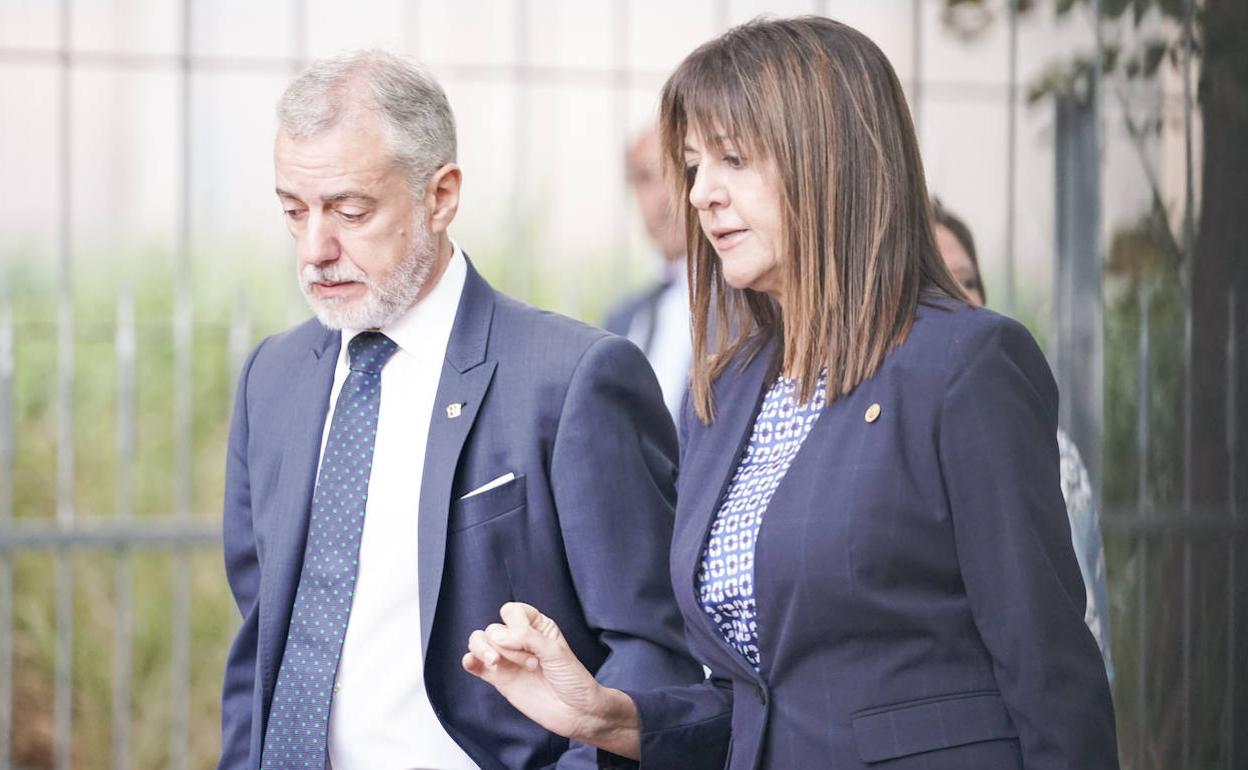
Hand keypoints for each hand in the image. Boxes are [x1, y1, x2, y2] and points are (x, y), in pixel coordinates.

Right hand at [462, 602, 640, 758]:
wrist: (576, 712)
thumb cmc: (573, 680)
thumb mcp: (555, 652)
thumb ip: (527, 638)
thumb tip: (497, 635)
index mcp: (537, 628)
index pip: (511, 611)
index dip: (515, 623)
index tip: (528, 641)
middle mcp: (519, 641)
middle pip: (494, 628)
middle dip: (507, 645)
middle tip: (531, 664)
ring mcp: (508, 660)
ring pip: (480, 642)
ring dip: (483, 650)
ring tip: (496, 663)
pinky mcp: (499, 679)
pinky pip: (476, 665)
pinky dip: (470, 661)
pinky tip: (472, 662)